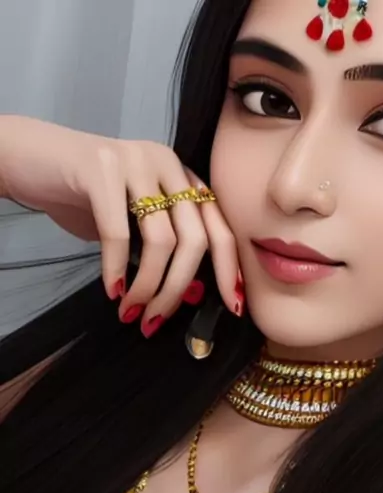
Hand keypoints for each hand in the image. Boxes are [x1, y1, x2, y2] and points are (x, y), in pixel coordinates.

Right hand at [0, 116, 242, 335]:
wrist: (28, 160)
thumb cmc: (84, 198)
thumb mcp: (132, 227)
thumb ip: (162, 252)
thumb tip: (191, 295)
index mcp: (182, 177)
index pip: (219, 226)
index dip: (228, 268)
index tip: (232, 305)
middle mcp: (167, 164)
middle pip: (195, 238)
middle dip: (179, 288)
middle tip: (157, 321)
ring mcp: (136, 160)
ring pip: (161, 240)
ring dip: (148, 287)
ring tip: (132, 312)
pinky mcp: (101, 167)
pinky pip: (118, 233)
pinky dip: (116, 269)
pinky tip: (112, 291)